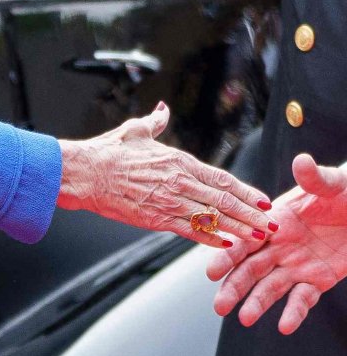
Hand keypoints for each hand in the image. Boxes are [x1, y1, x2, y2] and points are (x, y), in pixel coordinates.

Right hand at [57, 100, 273, 246]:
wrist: (83, 173)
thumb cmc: (107, 152)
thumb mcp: (135, 131)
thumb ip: (155, 121)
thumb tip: (162, 110)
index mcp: (179, 161)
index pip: (222, 178)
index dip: (246, 190)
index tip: (264, 199)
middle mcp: (180, 182)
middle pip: (225, 201)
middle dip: (252, 213)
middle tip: (272, 223)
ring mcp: (169, 202)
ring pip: (212, 218)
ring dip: (238, 229)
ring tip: (258, 237)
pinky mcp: (154, 219)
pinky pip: (189, 231)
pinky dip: (210, 239)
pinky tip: (227, 245)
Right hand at [207, 154, 346, 331]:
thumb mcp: (334, 185)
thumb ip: (315, 178)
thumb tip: (301, 161)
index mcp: (276, 221)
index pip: (246, 240)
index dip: (228, 255)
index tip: (212, 271)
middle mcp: (280, 246)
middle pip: (251, 270)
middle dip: (234, 287)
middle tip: (219, 306)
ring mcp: (296, 266)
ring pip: (270, 288)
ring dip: (257, 304)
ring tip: (246, 319)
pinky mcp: (317, 281)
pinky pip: (302, 300)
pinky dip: (294, 313)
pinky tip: (285, 326)